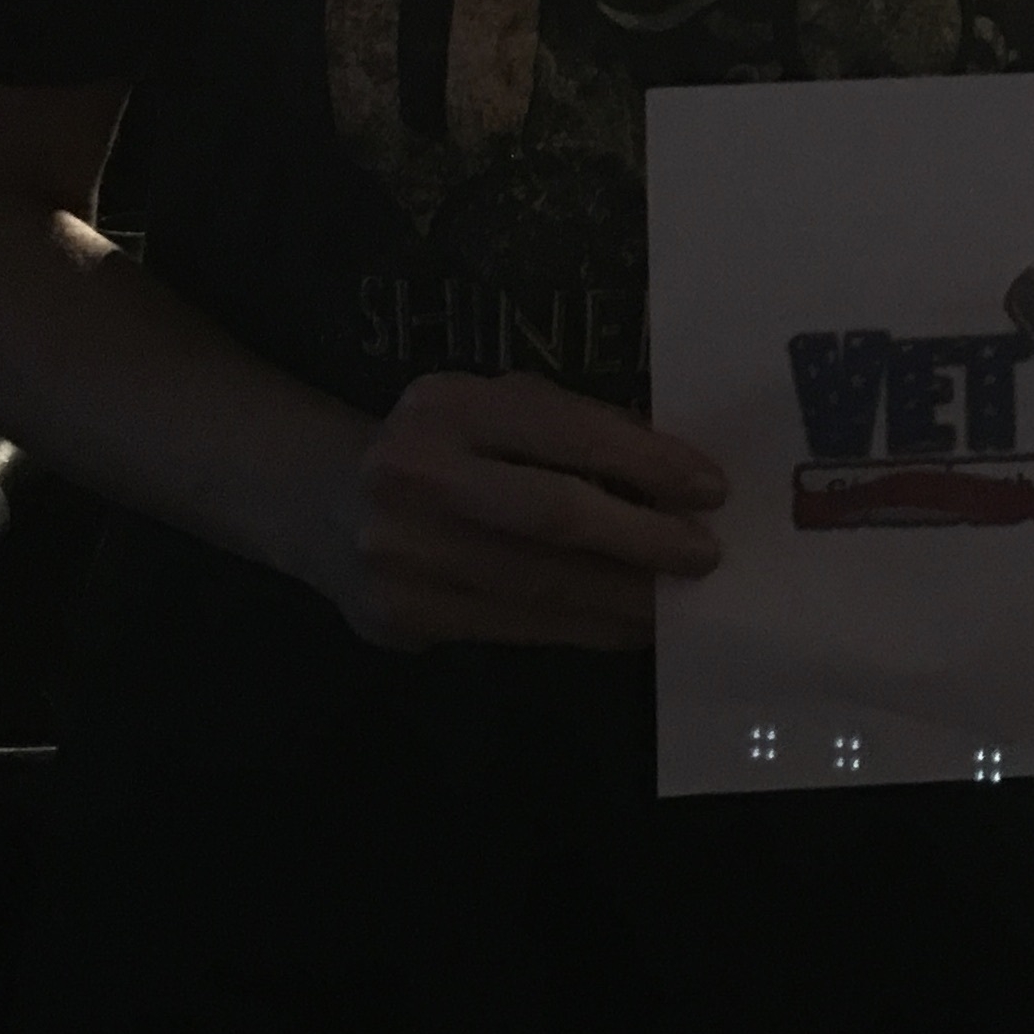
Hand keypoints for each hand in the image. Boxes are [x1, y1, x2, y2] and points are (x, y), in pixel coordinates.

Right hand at [314, 370, 725, 649]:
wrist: (323, 505)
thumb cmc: (440, 446)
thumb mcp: (494, 408)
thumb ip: (572, 429)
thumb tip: (678, 475)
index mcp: (447, 404)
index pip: (564, 431)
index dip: (645, 462)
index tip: (711, 487)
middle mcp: (416, 474)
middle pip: (553, 516)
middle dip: (643, 540)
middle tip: (706, 555)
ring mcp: (401, 554)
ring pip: (540, 587)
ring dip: (624, 599)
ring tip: (678, 600)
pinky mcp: (401, 618)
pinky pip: (516, 629)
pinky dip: (583, 629)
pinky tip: (624, 624)